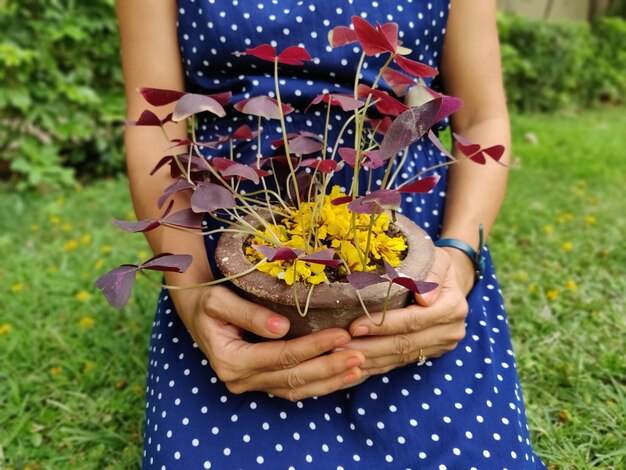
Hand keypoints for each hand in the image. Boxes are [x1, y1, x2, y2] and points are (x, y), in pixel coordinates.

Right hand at [171, 285, 365, 401]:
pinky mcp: (260, 381)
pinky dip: (319, 383)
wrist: (195, 309)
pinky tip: (342, 375)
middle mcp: (240, 379)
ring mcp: (250, 383)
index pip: (280, 357)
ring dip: (329, 380)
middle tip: (360, 354)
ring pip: (296, 389)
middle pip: (292, 378)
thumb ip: (248, 314)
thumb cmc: (207, 300)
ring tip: (358, 368)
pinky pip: (293, 388)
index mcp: (230, 360)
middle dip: (328, 367)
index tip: (341, 335)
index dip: (312, 347)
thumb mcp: (219, 301)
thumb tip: (281, 327)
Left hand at [343, 248, 468, 375]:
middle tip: (339, 347)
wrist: (449, 280)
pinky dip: (378, 365)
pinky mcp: (429, 353)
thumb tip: (424, 299)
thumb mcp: (437, 260)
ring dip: (370, 359)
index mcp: (452, 307)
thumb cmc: (435, 263)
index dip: (383, 325)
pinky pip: (400, 363)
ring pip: (401, 357)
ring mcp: (441, 345)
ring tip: (340, 356)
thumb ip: (432, 275)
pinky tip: (356, 366)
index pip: (413, 320)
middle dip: (370, 347)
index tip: (355, 326)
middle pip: (405, 344)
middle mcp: (450, 331)